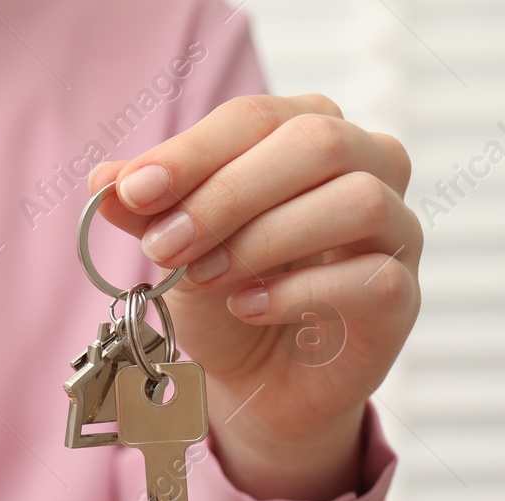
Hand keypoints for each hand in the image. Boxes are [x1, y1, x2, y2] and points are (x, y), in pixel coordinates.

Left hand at [89, 94, 420, 500]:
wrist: (256, 381)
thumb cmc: (223, 295)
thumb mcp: (174, 249)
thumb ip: (147, 212)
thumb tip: (103, 179)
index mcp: (307, 132)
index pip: (256, 116)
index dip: (192, 151)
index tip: (133, 191)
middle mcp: (368, 166)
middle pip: (316, 143)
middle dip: (227, 194)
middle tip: (163, 245)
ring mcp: (395, 229)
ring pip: (355, 201)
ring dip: (264, 239)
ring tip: (203, 278)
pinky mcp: (401, 296)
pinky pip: (371, 276)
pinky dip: (298, 292)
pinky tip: (248, 306)